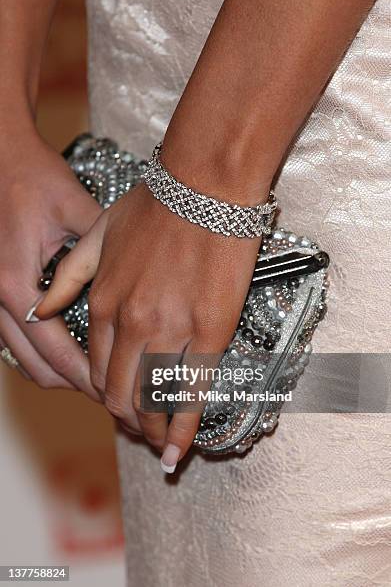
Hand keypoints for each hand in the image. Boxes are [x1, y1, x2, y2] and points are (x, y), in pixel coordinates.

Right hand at [0, 130, 100, 398]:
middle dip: (78, 385)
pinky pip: (18, 342)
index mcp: (18, 286)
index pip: (58, 352)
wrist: (0, 158)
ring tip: (100, 381)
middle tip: (117, 394)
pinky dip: (44, 356)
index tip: (120, 394)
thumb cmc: (34, 179)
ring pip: (25, 360)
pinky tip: (72, 354)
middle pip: (39, 367)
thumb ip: (102, 253)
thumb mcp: (76, 210)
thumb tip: (140, 284)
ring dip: (60, 373)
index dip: (90, 378)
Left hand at [34, 181, 261, 469]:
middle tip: (139, 432)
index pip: (94, 367)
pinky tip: (180, 448)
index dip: (103, 394)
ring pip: (152, 399)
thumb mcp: (97, 231)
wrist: (206, 183)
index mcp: (103, 301)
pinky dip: (184, 426)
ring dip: (152, 430)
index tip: (115, 405)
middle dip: (127, 420)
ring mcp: (170, 329)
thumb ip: (68, 276)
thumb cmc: (156, 203)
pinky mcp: (210, 331)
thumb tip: (42, 309)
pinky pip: (192, 391)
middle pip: (120, 392)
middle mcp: (131, 323)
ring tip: (159, 447)